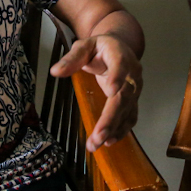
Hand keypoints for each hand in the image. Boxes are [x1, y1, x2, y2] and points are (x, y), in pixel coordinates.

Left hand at [50, 34, 141, 151]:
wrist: (120, 49)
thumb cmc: (99, 48)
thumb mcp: (84, 46)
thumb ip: (71, 58)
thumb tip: (55, 71)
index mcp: (119, 54)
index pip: (120, 64)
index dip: (117, 76)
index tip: (111, 89)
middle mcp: (132, 73)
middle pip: (123, 96)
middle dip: (110, 117)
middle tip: (98, 135)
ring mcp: (134, 88)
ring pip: (127, 110)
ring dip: (114, 128)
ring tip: (98, 143)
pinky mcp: (133, 100)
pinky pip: (130, 117)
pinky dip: (121, 130)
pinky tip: (109, 141)